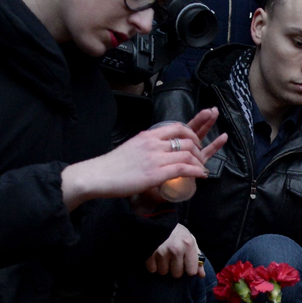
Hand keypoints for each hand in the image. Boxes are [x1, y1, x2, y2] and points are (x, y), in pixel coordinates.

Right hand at [62, 108, 225, 210]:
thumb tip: (153, 149)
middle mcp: (153, 143)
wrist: (99, 175)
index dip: (192, 133)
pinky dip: (196, 171)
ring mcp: (155, 157)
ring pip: (188, 154)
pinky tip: (201, 175)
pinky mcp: (156, 173)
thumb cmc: (112, 166)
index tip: (196, 142)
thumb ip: (145, 146)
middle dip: (200, 148)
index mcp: (148, 135)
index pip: (177, 127)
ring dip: (200, 161)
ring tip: (202, 169)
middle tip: (201, 158)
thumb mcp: (131, 147)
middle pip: (186, 139)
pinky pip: (183, 169)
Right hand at [146, 224, 202, 277]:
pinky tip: (154, 256)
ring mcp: (162, 251)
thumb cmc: (176, 232)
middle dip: (174, 268)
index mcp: (188, 245)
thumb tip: (202, 275)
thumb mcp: (189, 240)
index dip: (188, 268)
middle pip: (177, 274)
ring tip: (163, 255)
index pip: (191, 271)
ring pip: (164, 272)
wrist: (156, 219)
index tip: (185, 263)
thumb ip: (196, 258)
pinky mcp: (149, 253)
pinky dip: (153, 265)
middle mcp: (176, 249)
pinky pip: (152, 269)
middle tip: (172, 258)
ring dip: (163, 266)